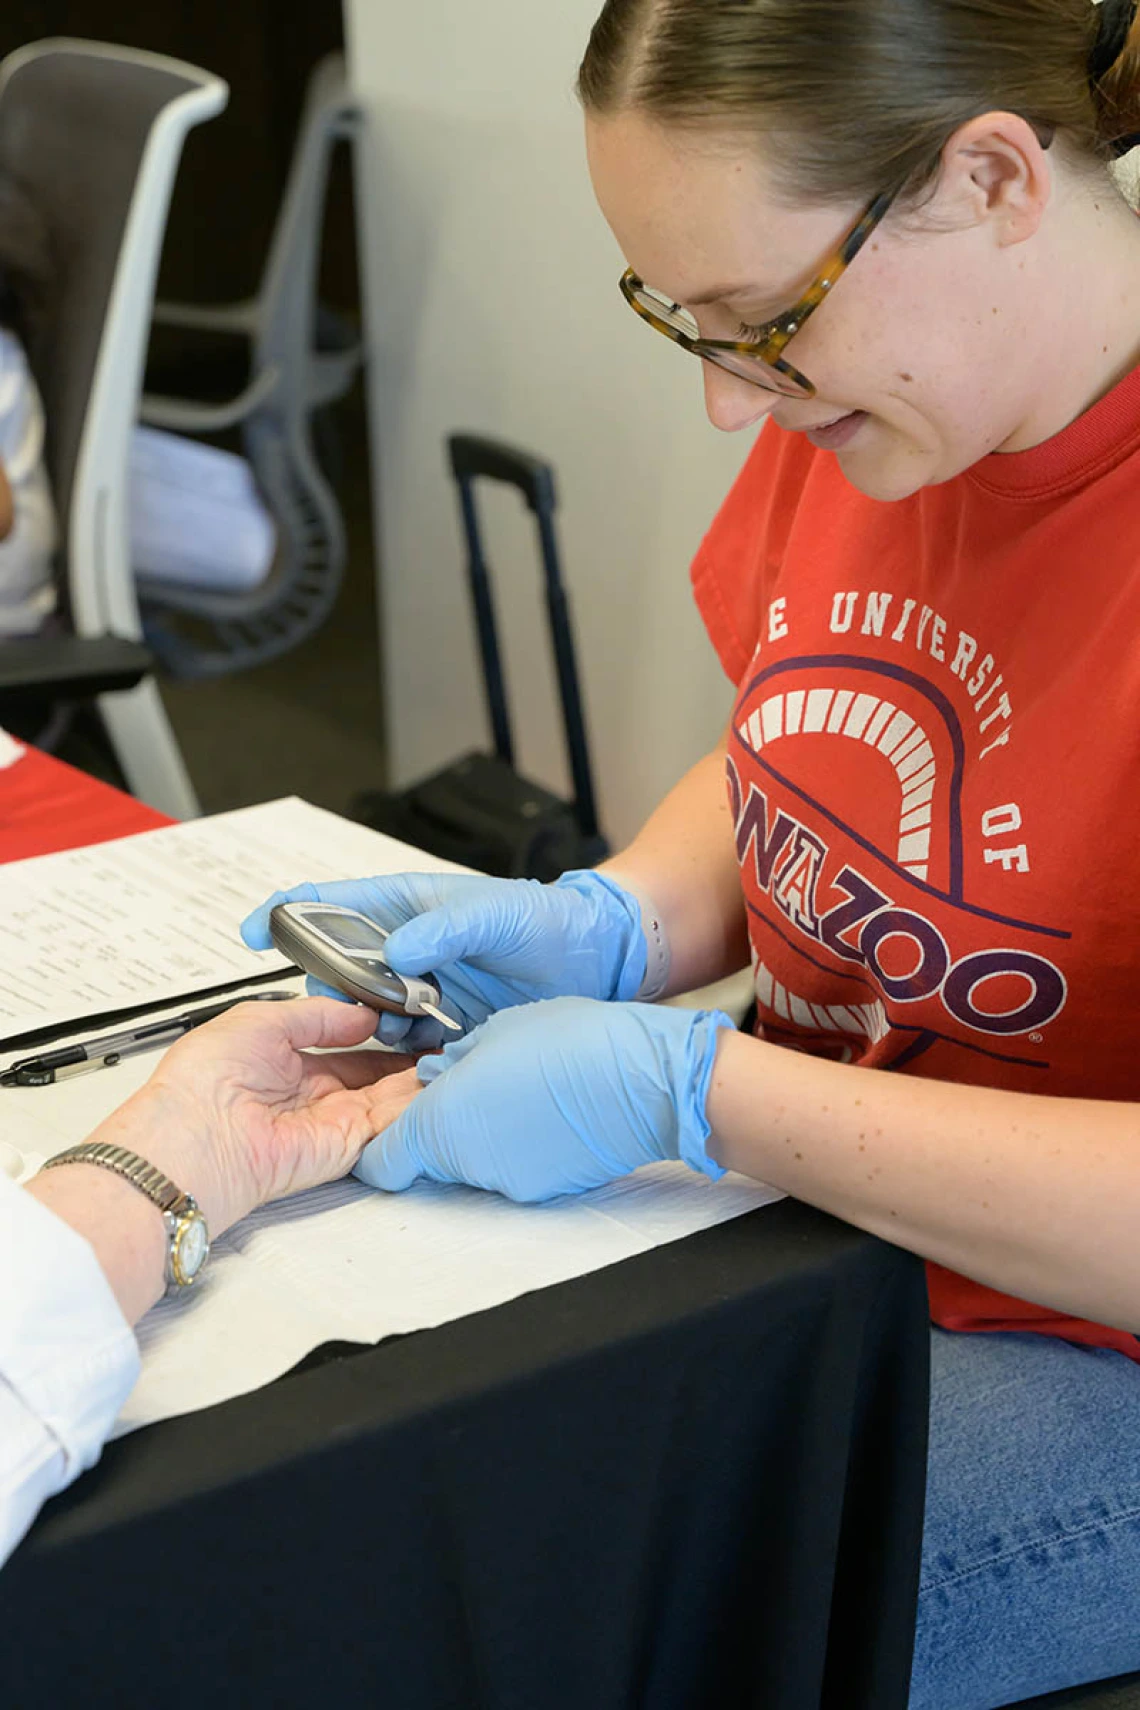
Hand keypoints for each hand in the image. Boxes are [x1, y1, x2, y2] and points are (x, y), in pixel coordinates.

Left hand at [93, 997, 419, 1235]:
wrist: (192, 1139)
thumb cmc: (201, 1082)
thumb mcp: (261, 1018)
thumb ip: (317, 1013)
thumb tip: (361, 1014)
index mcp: (285, 1061)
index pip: (347, 1043)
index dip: (379, 1027)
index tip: (408, 1011)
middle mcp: (309, 1093)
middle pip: (374, 1072)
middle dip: (407, 1052)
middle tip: (442, 1030)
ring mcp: (328, 1121)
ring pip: (388, 1096)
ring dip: (419, 1074)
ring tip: (454, 1046)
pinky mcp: (342, 1146)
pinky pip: (387, 1121)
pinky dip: (416, 1100)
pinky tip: (441, 1076)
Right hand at [241, 870, 649, 1048]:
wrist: (594, 960)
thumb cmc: (547, 920)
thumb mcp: (498, 913)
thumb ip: (446, 927)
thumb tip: (397, 952)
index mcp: (404, 906)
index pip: (329, 903)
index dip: (286, 915)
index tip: (253, 934)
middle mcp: (402, 947)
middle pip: (336, 967)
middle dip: (332, 988)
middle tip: (355, 1006)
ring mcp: (418, 988)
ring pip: (363, 1011)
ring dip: (368, 1025)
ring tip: (404, 1028)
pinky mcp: (438, 1024)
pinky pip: (399, 1044)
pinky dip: (398, 1053)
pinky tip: (417, 1056)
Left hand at [355, 995, 733, 1202]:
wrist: (647, 1083)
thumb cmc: (571, 1043)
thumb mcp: (497, 1029)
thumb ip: (454, 1057)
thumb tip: (439, 1070)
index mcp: (442, 1123)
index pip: (380, 1162)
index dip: (376, 1140)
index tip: (388, 1114)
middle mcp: (469, 1164)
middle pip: (429, 1155)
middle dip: (438, 1121)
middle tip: (468, 1076)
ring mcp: (510, 1182)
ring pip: (473, 1158)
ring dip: (482, 1128)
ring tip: (518, 1082)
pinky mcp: (547, 1187)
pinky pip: (514, 1164)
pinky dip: (519, 1140)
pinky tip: (548, 1105)